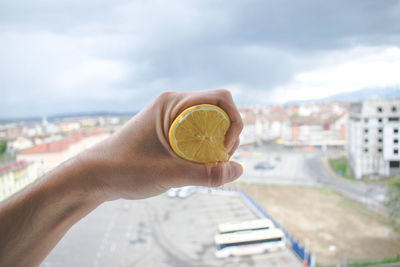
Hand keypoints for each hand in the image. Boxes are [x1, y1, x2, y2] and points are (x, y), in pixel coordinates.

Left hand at [82, 89, 243, 200]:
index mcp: (172, 102)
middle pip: (218, 110)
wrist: (94, 177)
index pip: (220, 98)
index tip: (226, 149)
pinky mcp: (167, 131)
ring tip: (210, 167)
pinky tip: (199, 166)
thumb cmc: (125, 170)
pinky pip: (197, 133)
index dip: (234, 121)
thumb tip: (239, 170)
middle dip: (228, 135)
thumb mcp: (169, 173)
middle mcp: (173, 105)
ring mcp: (170, 118)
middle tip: (220, 162)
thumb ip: (206, 174)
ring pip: (209, 123)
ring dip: (217, 143)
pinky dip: (205, 148)